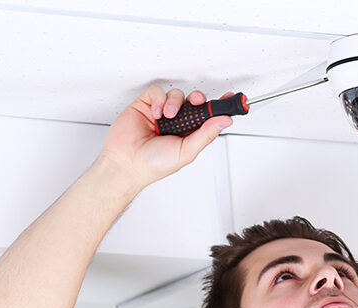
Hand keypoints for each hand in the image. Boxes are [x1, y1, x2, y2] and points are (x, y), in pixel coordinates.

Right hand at [97, 85, 233, 189]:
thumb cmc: (153, 165)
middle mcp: (177, 123)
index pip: (208, 118)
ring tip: (168, 117)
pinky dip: (159, 100)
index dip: (219, 108)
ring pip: (177, 95)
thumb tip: (224, 121)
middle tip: (197, 103)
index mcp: (189, 134)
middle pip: (194, 102)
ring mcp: (162, 113)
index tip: (230, 100)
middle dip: (198, 100)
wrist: (127, 163)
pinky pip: (158, 92)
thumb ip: (206, 134)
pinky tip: (157, 114)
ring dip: (175, 103)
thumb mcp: (186, 152)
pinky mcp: (147, 105)